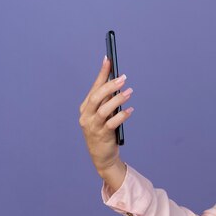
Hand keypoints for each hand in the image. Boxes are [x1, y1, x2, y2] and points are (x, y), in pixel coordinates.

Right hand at [79, 56, 133, 189]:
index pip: (94, 87)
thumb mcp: (104, 114)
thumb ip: (108, 101)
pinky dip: (122, 116)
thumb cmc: (104, 131)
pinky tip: (130, 110)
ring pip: (104, 110)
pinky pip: (112, 123)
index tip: (108, 59)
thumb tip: (118, 82)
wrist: (102, 156)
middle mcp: (86, 116)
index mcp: (85, 107)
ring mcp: (93, 126)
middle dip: (109, 85)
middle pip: (96, 97)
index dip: (101, 73)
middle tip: (123, 78)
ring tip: (129, 92)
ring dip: (117, 99)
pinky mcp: (102, 136)